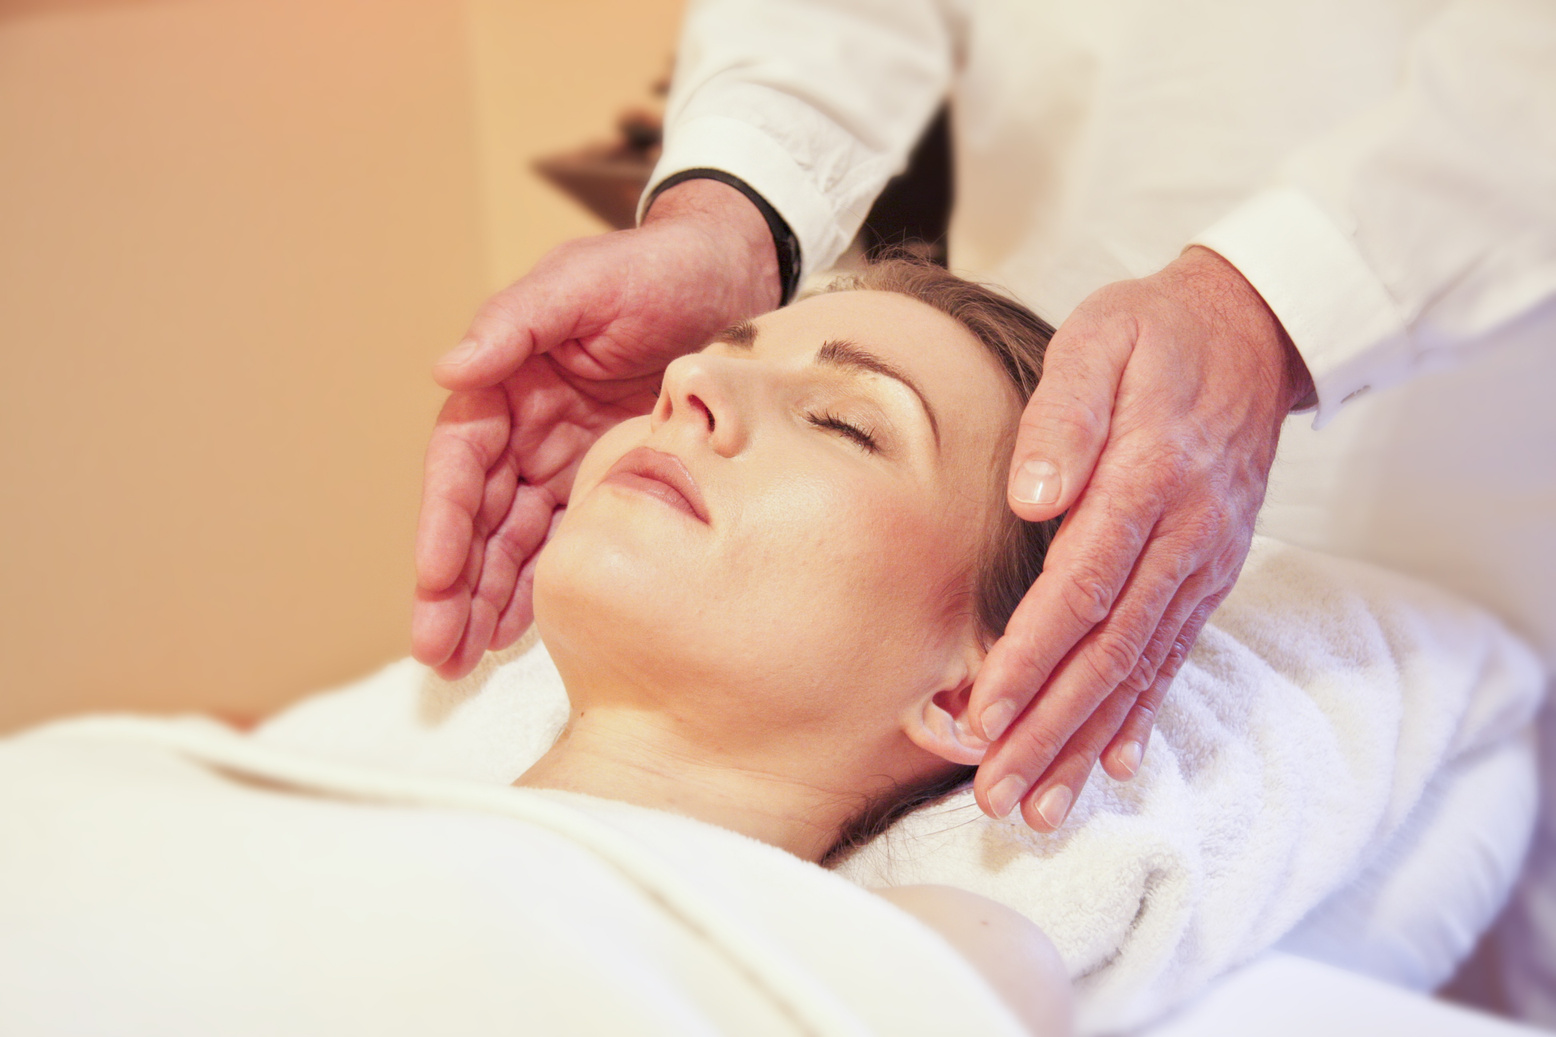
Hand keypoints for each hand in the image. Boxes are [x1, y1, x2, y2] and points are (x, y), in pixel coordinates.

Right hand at [412, 180, 780, 678]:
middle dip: (452, 585)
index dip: (444, 522)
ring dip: (485, 600)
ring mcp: (567, 457)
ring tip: (463, 662)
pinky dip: (542, 587)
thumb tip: (448, 368)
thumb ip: (517, 321)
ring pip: (514, 541)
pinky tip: (518, 635)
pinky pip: (567, 540)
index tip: (434, 579)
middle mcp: (528, 425)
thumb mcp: (586, 281)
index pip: (461, 461)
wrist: (737, 274)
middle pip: (477, 516)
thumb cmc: (657, 267)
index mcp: (509, 379)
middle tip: (436, 651)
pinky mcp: (614, 480)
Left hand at [969, 246, 1314, 829]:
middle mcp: (1185, 534)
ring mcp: (1204, 561)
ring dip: (1087, 741)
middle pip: (1109, 649)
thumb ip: (1064, 415)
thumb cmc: (1156, 331)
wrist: (1252, 330)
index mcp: (1149, 477)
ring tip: (1042, 807)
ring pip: (1139, 668)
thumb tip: (1032, 496)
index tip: (983, 715)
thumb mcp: (1100, 339)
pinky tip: (1114, 764)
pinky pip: (1174, 655)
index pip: (1082, 585)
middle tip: (999, 797)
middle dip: (1050, 729)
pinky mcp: (1209, 572)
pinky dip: (1142, 714)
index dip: (1031, 657)